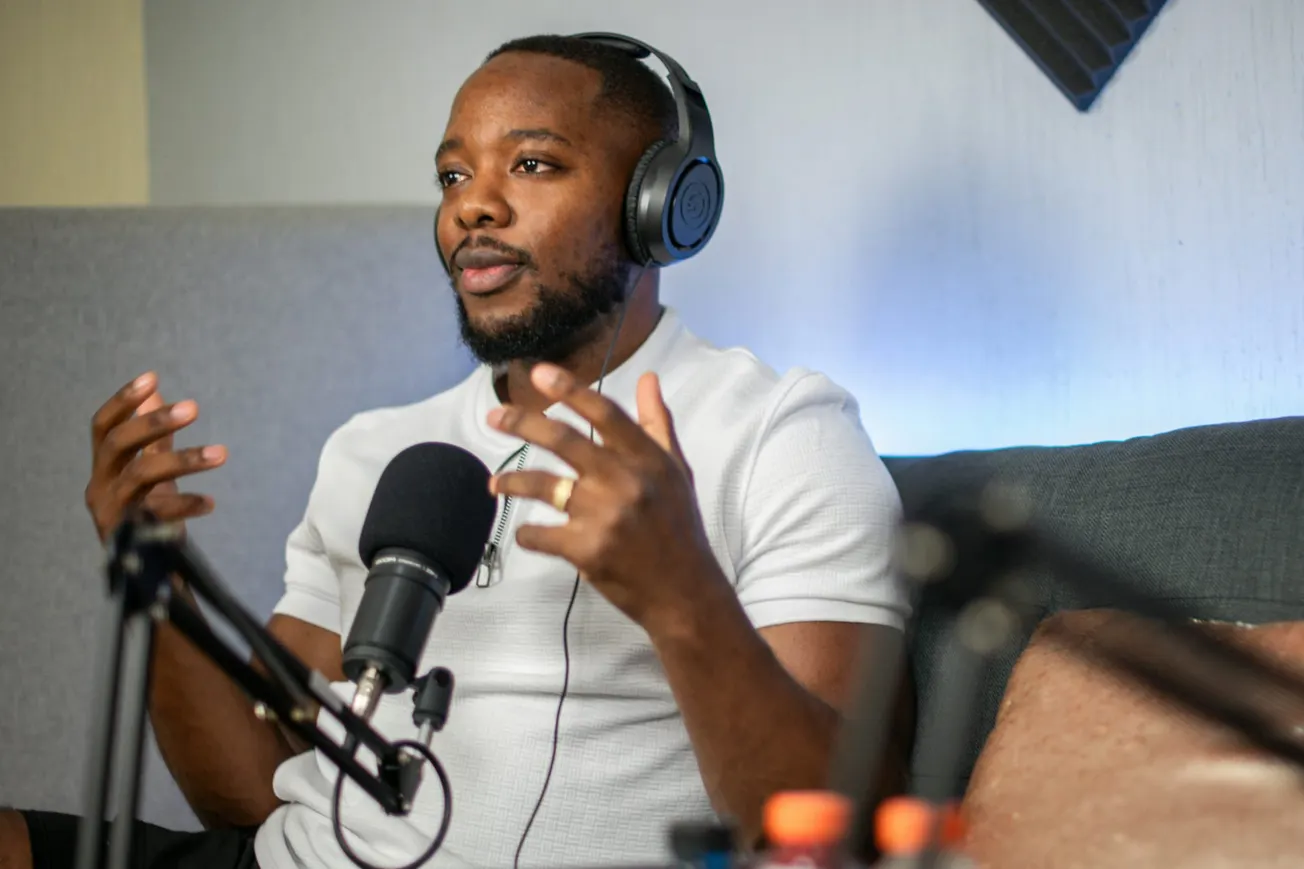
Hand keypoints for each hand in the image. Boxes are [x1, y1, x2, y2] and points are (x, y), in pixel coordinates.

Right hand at [84, 371, 226, 542]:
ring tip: (222, 453)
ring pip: (140, 475)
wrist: (149, 574)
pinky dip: (186, 505)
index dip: (123, 401)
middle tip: (194, 407)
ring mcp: (111, 513)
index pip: (103, 426)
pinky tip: (210, 502)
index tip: (152, 377)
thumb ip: (154, 436)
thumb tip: (155, 391)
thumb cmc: (148, 515)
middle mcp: (99, 487)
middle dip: (154, 423)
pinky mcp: (129, 538)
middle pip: (117, 444)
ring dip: (183, 460)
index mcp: (103, 468)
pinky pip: (158, 515)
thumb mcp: (150, 472)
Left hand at [486, 363, 727, 630]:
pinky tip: (526, 534)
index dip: (568, 389)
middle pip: (562, 439)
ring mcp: (604, 516)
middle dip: (521, 423)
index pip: (603, 412)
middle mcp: (624, 480)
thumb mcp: (675, 471)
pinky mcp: (587, 550)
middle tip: (494, 418)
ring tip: (494, 484)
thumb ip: (657, 423)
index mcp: (647, 459)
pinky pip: (540, 534)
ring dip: (511, 482)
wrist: (685, 593)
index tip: (538, 374)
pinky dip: (528, 535)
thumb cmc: (679, 528)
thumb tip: (648, 378)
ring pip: (543, 485)